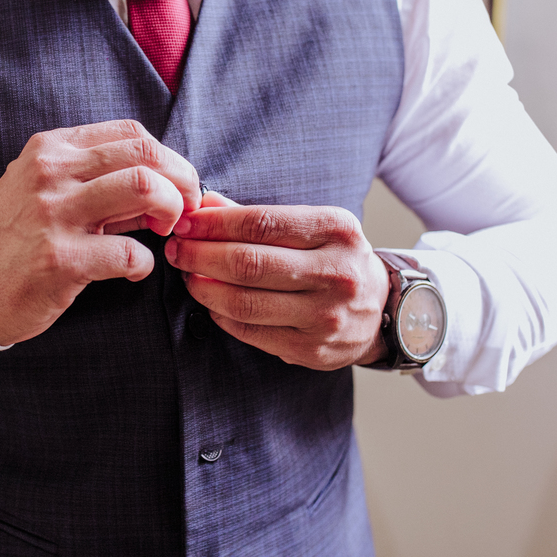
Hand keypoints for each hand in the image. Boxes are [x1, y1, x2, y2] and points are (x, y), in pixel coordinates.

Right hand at [0, 120, 201, 345]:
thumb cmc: (15, 238)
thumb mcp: (44, 190)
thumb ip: (97, 180)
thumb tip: (163, 182)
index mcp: (51, 149)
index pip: (130, 132)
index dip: (169, 157)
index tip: (178, 183)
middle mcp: (51, 173)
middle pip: (144, 154)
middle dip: (182, 180)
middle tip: (187, 207)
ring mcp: (54, 214)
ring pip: (143, 188)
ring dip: (171, 211)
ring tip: (165, 231)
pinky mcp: (60, 259)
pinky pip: (130, 251)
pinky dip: (145, 262)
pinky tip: (134, 269)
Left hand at [164, 195, 390, 369]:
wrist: (380, 310)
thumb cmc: (335, 259)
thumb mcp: (310, 227)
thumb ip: (256, 217)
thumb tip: (203, 206)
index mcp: (337, 229)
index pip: (261, 222)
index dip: (214, 223)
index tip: (186, 222)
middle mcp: (337, 273)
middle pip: (249, 263)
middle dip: (201, 255)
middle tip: (176, 249)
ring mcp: (326, 316)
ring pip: (245, 302)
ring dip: (204, 288)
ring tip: (188, 275)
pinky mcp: (312, 350)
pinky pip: (251, 332)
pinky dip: (221, 315)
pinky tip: (210, 302)